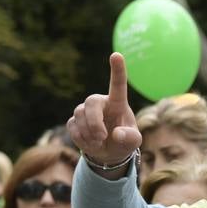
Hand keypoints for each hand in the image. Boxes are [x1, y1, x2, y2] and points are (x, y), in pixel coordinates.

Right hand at [66, 52, 141, 173]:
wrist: (109, 153)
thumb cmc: (124, 141)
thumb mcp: (134, 142)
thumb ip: (130, 138)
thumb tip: (116, 133)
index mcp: (117, 103)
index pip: (117, 85)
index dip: (117, 70)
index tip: (117, 55)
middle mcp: (100, 103)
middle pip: (90, 103)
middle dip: (94, 122)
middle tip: (102, 137)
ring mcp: (85, 110)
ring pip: (79, 115)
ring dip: (89, 133)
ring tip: (100, 142)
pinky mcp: (74, 120)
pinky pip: (72, 127)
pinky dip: (82, 139)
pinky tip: (91, 143)